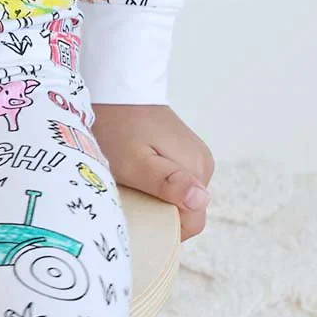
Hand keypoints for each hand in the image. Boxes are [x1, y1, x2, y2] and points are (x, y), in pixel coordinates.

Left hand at [90, 104, 214, 240]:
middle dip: (159, 212)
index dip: (165, 229)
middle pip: (186, 210)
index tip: (138, 218)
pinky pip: (174, 180)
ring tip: (130, 184)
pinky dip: (156, 184)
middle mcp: (202, 164)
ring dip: (157, 198)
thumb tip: (201, 200)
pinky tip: (136, 173)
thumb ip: (167, 183)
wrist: (114, 88)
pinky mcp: (182, 150)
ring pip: (179, 196)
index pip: (193, 222)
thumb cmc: (118, 125)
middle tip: (130, 198)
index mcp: (196, 169)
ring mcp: (194, 155)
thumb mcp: (135, 161)